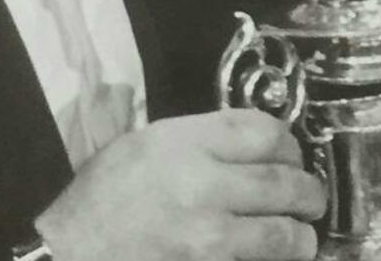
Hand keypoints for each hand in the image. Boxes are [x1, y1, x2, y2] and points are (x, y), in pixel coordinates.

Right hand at [35, 109, 327, 260]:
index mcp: (185, 143)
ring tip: (300, 235)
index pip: (266, 133)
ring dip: (301, 236)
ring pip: (285, 236)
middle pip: (286, 183)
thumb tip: (261, 143)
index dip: (290, 143)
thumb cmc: (104, 198)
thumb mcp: (147, 144)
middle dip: (309, 192)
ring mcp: (208, 239)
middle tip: (311, 198)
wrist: (68, 255)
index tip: (291, 154)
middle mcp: (202, 187)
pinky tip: (268, 259)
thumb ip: (204, 139)